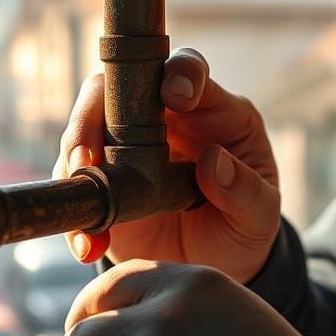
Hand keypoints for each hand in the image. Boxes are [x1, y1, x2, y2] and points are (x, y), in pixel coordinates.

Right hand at [52, 49, 279, 282]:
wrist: (215, 264)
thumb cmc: (244, 225)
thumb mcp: (260, 215)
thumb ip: (246, 190)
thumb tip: (213, 161)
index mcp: (214, 112)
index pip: (191, 70)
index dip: (180, 73)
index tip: (174, 96)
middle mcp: (166, 118)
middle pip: (119, 86)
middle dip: (97, 111)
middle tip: (90, 154)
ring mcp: (128, 145)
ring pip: (88, 126)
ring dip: (75, 155)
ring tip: (80, 188)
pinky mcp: (103, 180)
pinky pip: (75, 180)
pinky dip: (75, 210)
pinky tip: (88, 242)